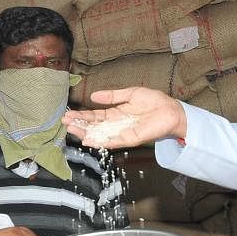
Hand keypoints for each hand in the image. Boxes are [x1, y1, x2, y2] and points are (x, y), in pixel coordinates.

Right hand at [62, 87, 187, 148]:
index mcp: (116, 113)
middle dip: (79, 125)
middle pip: (94, 126)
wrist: (171, 111)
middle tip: (64, 122)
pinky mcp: (130, 139)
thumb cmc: (154, 102)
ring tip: (72, 130)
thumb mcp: (130, 93)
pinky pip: (113, 142)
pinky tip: (89, 140)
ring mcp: (122, 133)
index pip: (95, 116)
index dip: (82, 116)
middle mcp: (117, 125)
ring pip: (100, 135)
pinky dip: (101, 142)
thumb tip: (94, 95)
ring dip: (85, 134)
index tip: (68, 114)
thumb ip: (112, 96)